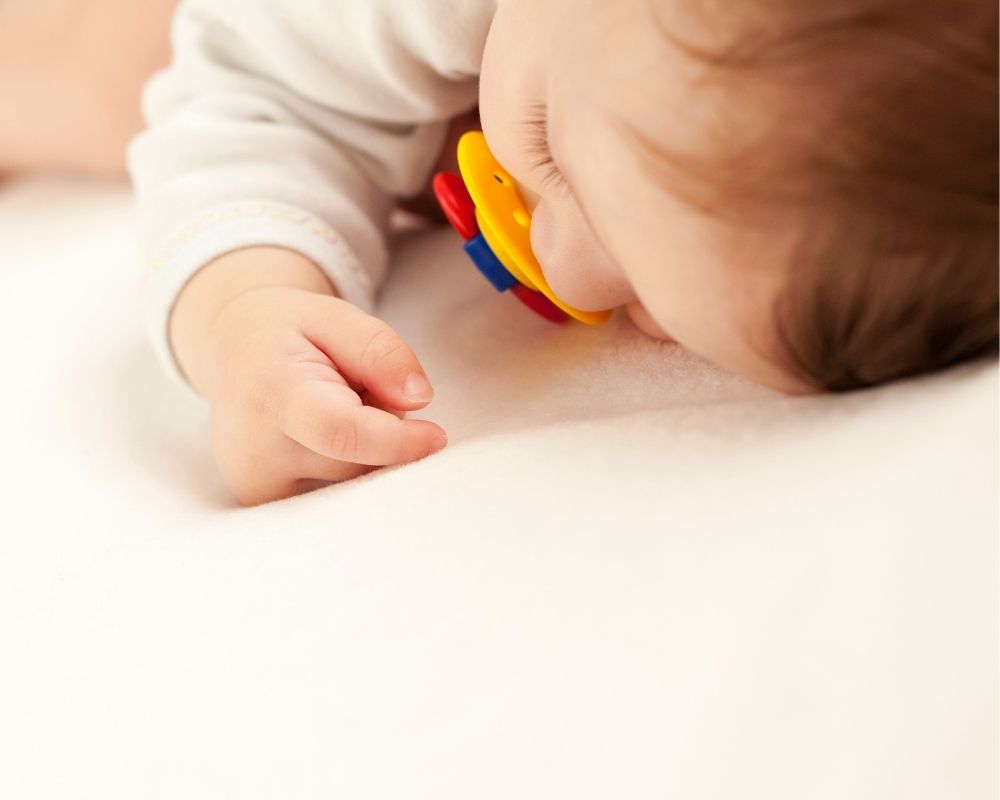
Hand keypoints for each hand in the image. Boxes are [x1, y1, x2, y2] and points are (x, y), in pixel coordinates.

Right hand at [199, 286, 445, 504]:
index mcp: (273, 393)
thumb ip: (380, 350)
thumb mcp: (335, 316)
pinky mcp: (264, 505)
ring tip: (330, 411)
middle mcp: (255, 451)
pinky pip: (336, 496)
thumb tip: (419, 399)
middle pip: (359, 460)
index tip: (436, 437)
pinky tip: (318, 440)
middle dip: (380, 429)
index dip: (397, 441)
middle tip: (353, 391)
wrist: (229, 352)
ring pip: (352, 482)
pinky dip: (343, 467)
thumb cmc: (287, 333)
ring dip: (362, 450)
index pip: (341, 432)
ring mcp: (256, 486)